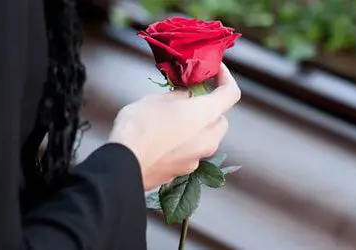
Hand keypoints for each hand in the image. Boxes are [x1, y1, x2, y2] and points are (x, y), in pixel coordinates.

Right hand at [109, 64, 240, 190]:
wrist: (124, 165)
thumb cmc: (139, 127)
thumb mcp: (156, 100)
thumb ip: (178, 96)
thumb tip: (186, 97)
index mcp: (206, 115)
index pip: (231, 93)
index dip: (226, 78)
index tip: (216, 71)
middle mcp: (209, 139)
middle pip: (220, 119)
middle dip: (209, 108)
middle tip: (190, 99)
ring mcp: (198, 159)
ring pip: (207, 138)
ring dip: (197, 127)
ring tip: (173, 120)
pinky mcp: (184, 172)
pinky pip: (192, 153)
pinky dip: (185, 144)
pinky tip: (164, 140)